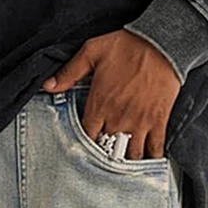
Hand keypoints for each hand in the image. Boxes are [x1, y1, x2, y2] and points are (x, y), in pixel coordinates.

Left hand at [42, 30, 180, 159]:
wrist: (161, 43)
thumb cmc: (126, 46)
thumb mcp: (91, 52)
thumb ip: (69, 72)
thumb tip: (47, 86)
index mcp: (99, 104)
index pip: (86, 137)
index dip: (84, 144)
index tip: (84, 146)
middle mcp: (118, 118)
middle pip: (107, 150)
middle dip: (103, 155)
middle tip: (102, 159)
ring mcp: (139, 122)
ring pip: (130, 155)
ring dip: (125, 161)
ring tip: (121, 164)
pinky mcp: (158, 120)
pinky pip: (154, 148)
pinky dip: (151, 159)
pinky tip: (146, 163)